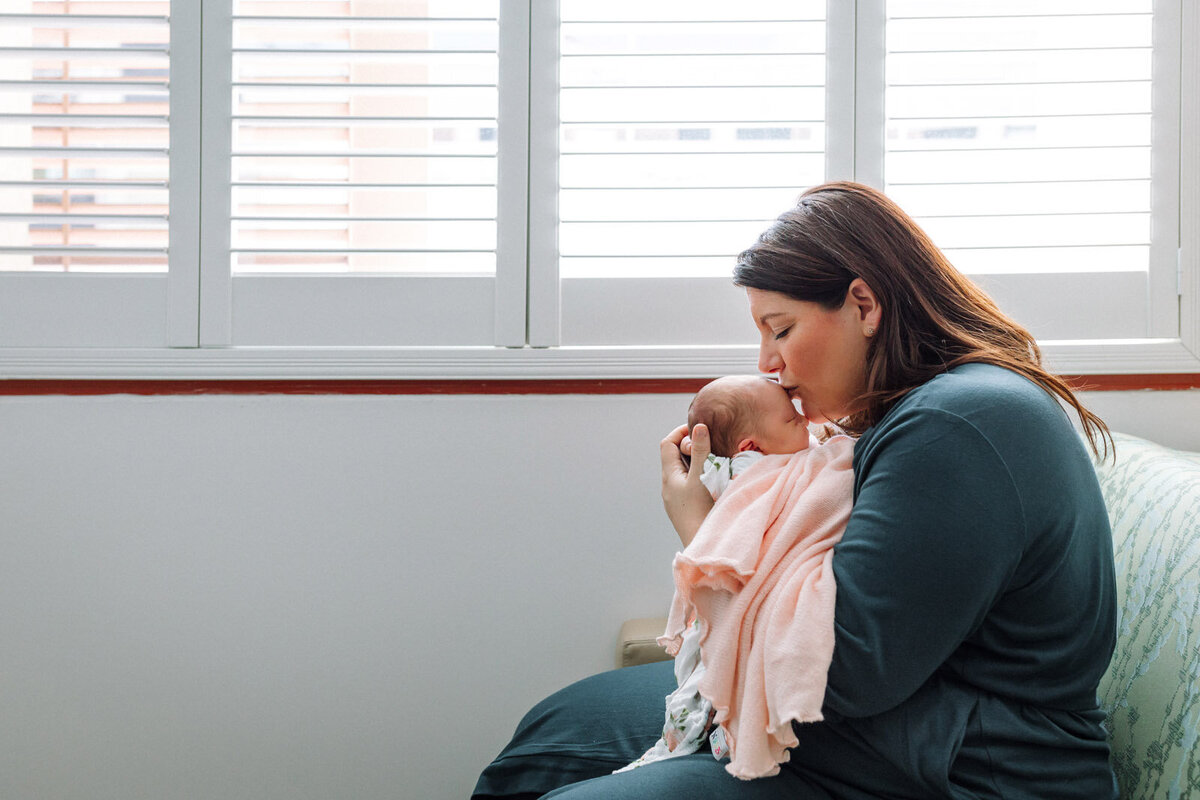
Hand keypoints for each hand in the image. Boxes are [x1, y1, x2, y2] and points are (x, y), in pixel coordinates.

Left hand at [660, 423, 714, 546]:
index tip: (700, 429)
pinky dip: (700, 476)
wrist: (704, 547)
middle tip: (711, 445)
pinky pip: (690, 484)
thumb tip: (699, 426)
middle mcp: (669, 486)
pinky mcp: (686, 508)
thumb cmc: (700, 512)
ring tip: (715, 461)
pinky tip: (714, 480)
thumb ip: (700, 451)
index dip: (681, 432)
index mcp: (669, 476)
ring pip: (684, 471)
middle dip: (691, 447)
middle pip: (675, 456)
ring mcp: (676, 499)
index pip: (667, 444)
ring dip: (697, 462)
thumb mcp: (701, 478)